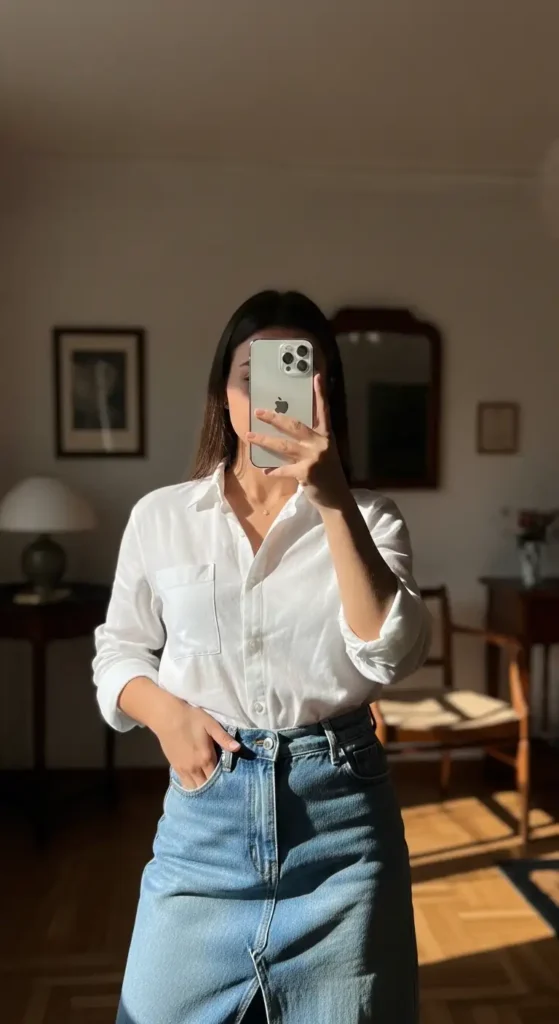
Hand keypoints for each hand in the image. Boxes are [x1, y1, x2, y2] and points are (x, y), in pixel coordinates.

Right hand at [153, 697, 239, 790]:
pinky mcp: (175, 767)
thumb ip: (224, 738)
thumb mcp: (210, 725)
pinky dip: (191, 785)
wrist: (167, 717)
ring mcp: (183, 769)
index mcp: (206, 758)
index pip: (217, 777)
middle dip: (213, 788)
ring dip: (201, 788)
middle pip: (206, 785)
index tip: (229, 781)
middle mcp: (195, 767)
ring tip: (208, 786)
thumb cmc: (191, 718)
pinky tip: (195, 782)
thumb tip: (238, 748)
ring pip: (194, 787)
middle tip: (219, 786)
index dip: (223, 780)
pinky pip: (184, 783)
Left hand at [247, 374, 349, 508]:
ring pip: (283, 446)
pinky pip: (284, 469)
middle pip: (294, 426)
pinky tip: (265, 471)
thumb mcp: (323, 453)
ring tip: (250, 435)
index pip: (324, 411)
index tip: (317, 377)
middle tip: (259, 411)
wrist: (336, 498)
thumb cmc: (327, 474)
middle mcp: (320, 444)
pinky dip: (273, 471)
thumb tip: (286, 433)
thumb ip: (309, 442)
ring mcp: (313, 458)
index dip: (320, 394)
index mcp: (325, 436)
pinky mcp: (306, 472)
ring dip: (264, 441)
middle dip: (274, 418)